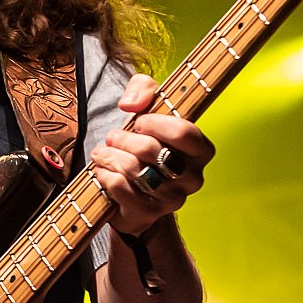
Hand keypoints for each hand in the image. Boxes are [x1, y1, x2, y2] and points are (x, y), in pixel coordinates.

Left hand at [90, 74, 213, 235]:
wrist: (136, 192)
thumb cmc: (145, 142)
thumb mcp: (147, 106)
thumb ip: (143, 88)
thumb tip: (130, 104)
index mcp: (201, 151)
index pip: (184, 132)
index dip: (155, 123)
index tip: (139, 122)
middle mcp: (192, 177)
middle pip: (151, 150)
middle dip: (123, 138)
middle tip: (113, 137)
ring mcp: (173, 199)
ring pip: (134, 169)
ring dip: (111, 156)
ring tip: (103, 152)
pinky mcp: (148, 213)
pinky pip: (120, 187)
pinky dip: (105, 174)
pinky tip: (102, 170)